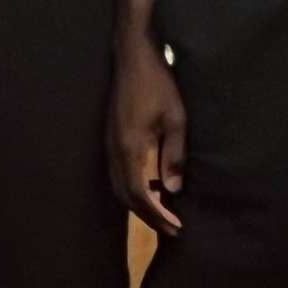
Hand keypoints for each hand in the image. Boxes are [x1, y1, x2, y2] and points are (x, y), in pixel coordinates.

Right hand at [110, 47, 188, 234]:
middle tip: (171, 229)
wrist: (133, 58)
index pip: (139, 193)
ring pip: (119, 185)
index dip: (157, 213)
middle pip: (124, 195)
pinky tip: (154, 186)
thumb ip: (173, 156)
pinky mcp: (112, 137)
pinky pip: (119, 172)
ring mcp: (109, 143)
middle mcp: (114, 150)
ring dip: (139, 203)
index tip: (177, 226)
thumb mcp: (175, 120)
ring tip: (164, 213)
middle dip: (148, 215)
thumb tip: (172, 191)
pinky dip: (135, 187)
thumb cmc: (159, 85)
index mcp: (129, 147)